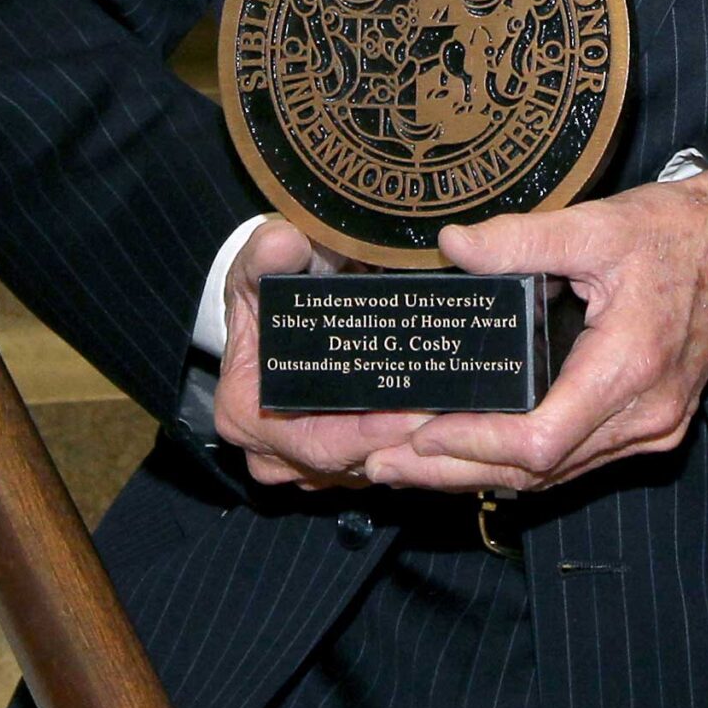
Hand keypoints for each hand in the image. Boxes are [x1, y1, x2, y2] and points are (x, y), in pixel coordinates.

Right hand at [213, 216, 433, 489]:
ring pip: (369, 465)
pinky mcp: (338, 458)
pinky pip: (379, 458)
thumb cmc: (262, 287)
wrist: (271, 301)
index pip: (317, 442)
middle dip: (403, 441)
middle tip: (455, 415)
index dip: (368, 434)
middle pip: (349, 462)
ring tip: (461, 415)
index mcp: (246, 416)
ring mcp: (307, 462)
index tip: (418, 414)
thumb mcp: (258, 263)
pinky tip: (448, 417)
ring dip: (412, 444)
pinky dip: (410, 440)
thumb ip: (268, 251)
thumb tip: (284, 242)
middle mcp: (274, 453)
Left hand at [362, 170, 707, 495]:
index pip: (543, 438)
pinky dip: (516, 464)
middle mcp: (643, 416)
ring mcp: (648, 431)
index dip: (476, 445)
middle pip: (537, 470)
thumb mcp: (600, 223)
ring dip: (476, 474)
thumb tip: (454, 244)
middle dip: (452, 472)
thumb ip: (524, 236)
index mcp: (631, 367)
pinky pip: (572, 463)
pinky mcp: (646, 430)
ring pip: (552, 475)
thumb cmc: (674, 235)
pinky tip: (467, 459)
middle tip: (378, 464)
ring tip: (401, 466)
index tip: (418, 436)